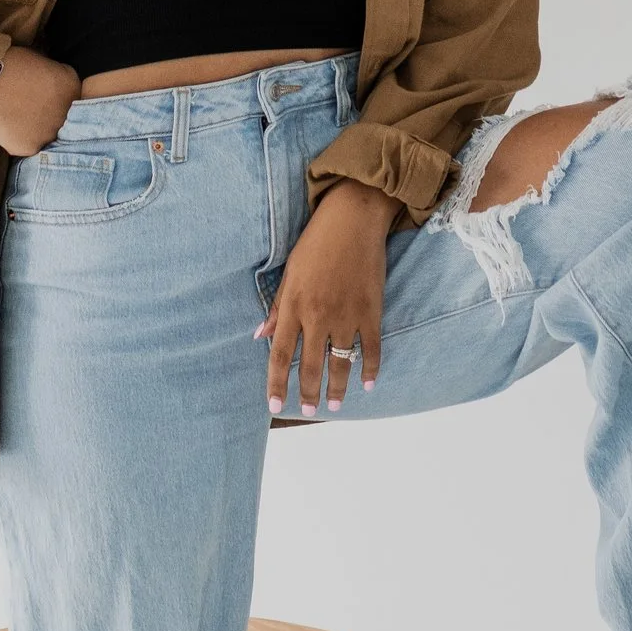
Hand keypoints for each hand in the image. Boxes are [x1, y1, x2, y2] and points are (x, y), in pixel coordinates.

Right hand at [0, 44, 79, 156]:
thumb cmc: (8, 63)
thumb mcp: (41, 60)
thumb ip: (54, 75)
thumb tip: (52, 84)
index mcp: (72, 87)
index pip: (70, 93)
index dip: (54, 91)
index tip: (40, 89)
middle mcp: (67, 113)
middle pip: (61, 116)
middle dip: (48, 111)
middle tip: (28, 105)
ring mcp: (50, 132)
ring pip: (46, 133)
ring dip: (36, 128)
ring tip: (16, 116)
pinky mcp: (31, 147)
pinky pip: (29, 145)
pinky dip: (19, 138)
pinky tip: (8, 126)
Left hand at [261, 178, 398, 419]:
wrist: (353, 220)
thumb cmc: (316, 243)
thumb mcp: (289, 272)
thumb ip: (277, 307)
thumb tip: (260, 336)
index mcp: (294, 305)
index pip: (281, 354)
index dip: (276, 383)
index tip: (274, 405)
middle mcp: (318, 315)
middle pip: (309, 365)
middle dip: (307, 392)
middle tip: (307, 410)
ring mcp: (346, 315)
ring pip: (340, 363)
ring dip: (337, 388)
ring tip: (335, 406)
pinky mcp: (371, 311)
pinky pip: (371, 348)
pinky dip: (369, 369)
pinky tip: (367, 384)